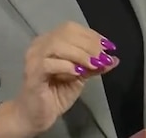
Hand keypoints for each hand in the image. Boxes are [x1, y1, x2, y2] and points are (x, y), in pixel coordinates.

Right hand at [0, 22, 117, 137]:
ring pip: (57, 45)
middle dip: (89, 44)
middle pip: (66, 33)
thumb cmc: (56, 95)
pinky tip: (78, 73)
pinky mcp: (32, 74)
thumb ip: (94, 66)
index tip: (109, 46)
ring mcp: (33, 58)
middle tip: (103, 57)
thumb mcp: (80, 78)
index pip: (71, 28)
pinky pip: (49, 63)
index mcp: (49, 41)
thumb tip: (114, 58)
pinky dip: (66, 66)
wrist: (35, 117)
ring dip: (80, 54)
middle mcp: (39, 45)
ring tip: (94, 65)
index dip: (92, 35)